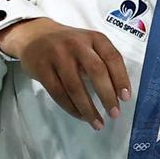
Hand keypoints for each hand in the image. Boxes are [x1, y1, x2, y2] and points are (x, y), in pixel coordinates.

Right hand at [0, 18, 129, 128]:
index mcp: (94, 38)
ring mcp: (57, 55)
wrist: (33, 35)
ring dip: (88, 108)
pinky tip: (80, 116)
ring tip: (98, 123)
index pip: (113, 58)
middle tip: (114, 113)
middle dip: (107, 95)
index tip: (126, 98)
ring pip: (75, 86)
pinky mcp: (41, 68)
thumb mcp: (89, 44)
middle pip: (96, 71)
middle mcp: (77, 44)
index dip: (121, 78)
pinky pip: (58, 92)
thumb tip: (118, 93)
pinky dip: (71, 107)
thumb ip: (103, 61)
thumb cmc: (69, 44)